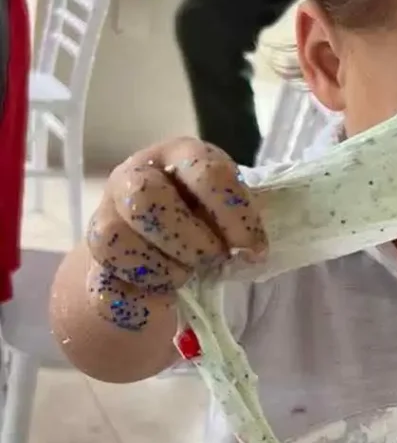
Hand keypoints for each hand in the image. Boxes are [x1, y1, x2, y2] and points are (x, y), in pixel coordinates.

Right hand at [85, 138, 265, 329]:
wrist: (161, 261)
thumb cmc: (206, 230)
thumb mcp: (231, 219)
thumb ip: (243, 226)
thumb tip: (253, 252)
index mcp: (181, 156)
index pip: (206, 172)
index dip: (234, 215)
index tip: (255, 249)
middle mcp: (137, 174)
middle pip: (147, 198)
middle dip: (191, 240)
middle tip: (213, 259)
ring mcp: (108, 210)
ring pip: (116, 235)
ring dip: (166, 266)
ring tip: (186, 274)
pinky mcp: (95, 252)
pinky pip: (109, 273)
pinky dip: (145, 286)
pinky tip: (163, 285)